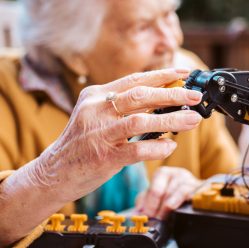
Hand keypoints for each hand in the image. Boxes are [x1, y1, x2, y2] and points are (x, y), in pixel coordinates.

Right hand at [23, 68, 203, 205]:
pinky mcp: (102, 157)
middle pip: (140, 96)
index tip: (184, 74)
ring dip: (171, 121)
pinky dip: (156, 148)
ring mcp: (98, 134)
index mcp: (95, 96)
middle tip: (194, 97)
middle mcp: (95, 111)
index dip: (162, 75)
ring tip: (192, 120)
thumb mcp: (96, 115)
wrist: (53, 173)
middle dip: (172, 95)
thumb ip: (122, 106)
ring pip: (140, 122)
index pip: (134, 80)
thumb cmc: (81, 143)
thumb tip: (163, 97)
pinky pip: (135, 150)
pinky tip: (170, 146)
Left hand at [135, 167, 199, 219]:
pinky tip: (188, 202)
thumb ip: (144, 203)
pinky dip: (191, 197)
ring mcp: (190, 179)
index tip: (149, 217)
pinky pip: (196, 191)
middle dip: (162, 209)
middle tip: (158, 221)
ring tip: (169, 217)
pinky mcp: (200, 186)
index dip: (151, 205)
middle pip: (168, 192)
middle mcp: (176, 173)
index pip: (155, 190)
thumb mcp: (153, 196)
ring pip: (181, 190)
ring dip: (174, 204)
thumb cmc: (168, 194)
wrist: (189, 192)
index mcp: (162, 173)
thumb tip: (136, 213)